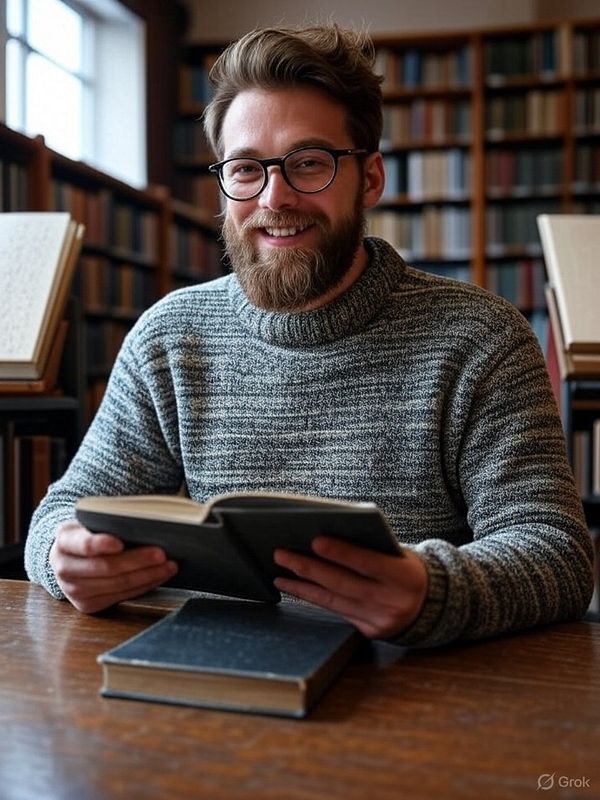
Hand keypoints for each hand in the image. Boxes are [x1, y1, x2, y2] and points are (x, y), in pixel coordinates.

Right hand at [49, 520, 177, 613]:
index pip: (83, 544)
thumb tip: (146, 524)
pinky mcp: (87, 605)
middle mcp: (64, 567)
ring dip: (147, 575)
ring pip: (117, 585)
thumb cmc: (91, 533)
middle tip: (162, 553)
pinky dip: (144, 585)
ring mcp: (74, 590)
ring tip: (169, 565)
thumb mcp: (92, 521)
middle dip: (138, 561)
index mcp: (64, 540)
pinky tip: (159, 576)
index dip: (101, 544)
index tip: (120, 543)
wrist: (72, 556)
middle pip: (106, 567)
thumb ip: (110, 522)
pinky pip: (121, 596)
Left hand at [273, 537, 427, 638]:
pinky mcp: (368, 631)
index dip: (341, 552)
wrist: (430, 604)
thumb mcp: (398, 555)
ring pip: (334, 601)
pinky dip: (314, 598)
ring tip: (280, 573)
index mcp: (404, 576)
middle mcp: (392, 601)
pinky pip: (336, 611)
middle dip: (309, 568)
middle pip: (343, 583)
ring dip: (302, 586)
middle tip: (282, 554)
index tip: (315, 541)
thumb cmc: (406, 568)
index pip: (367, 562)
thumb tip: (324, 540)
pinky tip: (296, 588)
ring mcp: (379, 620)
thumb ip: (370, 549)